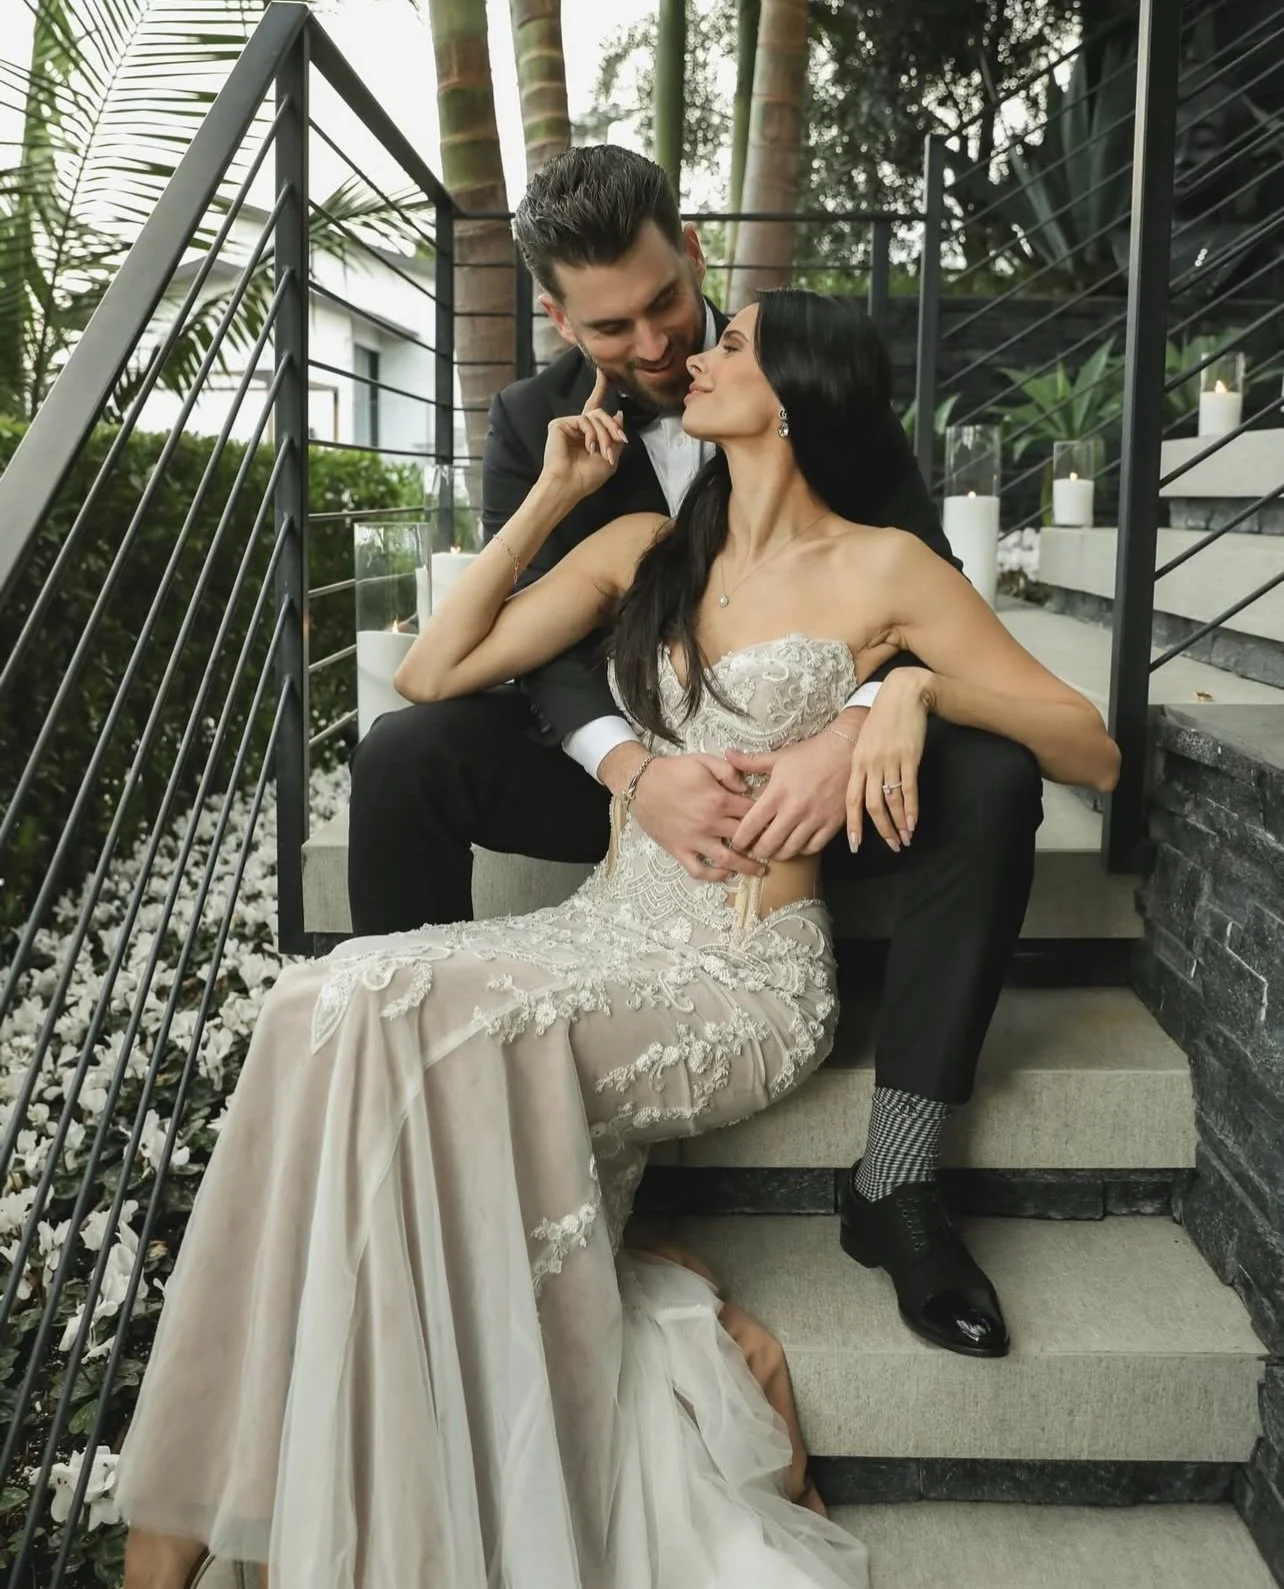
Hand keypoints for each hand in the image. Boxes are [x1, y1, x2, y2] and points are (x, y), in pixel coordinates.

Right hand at [540, 368, 627, 500]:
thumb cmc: (587, 477)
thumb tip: (618, 413)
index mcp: (588, 433)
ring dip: (604, 435)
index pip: (596, 408)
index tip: (604, 372)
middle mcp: (578, 426)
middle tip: (619, 442)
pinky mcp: (560, 424)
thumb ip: (615, 435)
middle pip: (601, 413)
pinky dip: (592, 434)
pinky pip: (585, 420)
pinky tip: (589, 447)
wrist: (569, 486)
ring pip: (596, 416)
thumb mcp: (611, 456)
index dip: (600, 388)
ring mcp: (568, 424)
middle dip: (612, 428)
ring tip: (603, 452)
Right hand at [628, 753, 768, 882]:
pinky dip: (714, 876)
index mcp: (719, 799)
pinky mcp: (680, 850)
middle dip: (763, 842)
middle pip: (746, 837)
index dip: (767, 816)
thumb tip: (747, 788)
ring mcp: (695, 839)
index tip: (774, 820)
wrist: (640, 784)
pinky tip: (726, 873)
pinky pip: (699, 870)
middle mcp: (710, 823)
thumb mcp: (703, 761)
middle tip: (774, 846)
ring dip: (747, 867)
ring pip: (728, 859)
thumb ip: (729, 771)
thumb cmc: (673, 771)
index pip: (753, 811)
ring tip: (761, 870)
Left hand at [723, 714, 866, 859]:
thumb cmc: (810, 753)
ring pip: (790, 850)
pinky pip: (813, 847)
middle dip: (757, 851)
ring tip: (772, 851)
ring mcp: (814, 819)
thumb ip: (751, 761)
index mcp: (777, 793)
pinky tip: (795, 844)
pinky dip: (801, 850)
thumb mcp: (779, 757)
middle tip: (753, 851)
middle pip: (769, 844)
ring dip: (778, 854)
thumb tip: (728, 754)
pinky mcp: (831, 824)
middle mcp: (794, 810)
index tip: (736, 843)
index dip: (740, 839)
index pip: (751, 824)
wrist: (846, 752)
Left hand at [845, 667, 932, 852]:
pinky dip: (911, 809)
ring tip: (905, 840)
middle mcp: (870, 764)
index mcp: (856, 762)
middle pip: (872, 806)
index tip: (854, 844)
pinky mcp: (909, 757)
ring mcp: (890, 761)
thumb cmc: (883, 719)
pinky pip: (909, 789)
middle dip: (880, 830)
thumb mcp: (864, 741)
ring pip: (891, 801)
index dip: (853, 824)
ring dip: (898, 824)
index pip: (851, 800)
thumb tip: (861, 789)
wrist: (903, 694)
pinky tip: (913, 823)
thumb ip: (862, 765)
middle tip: (890, 847)